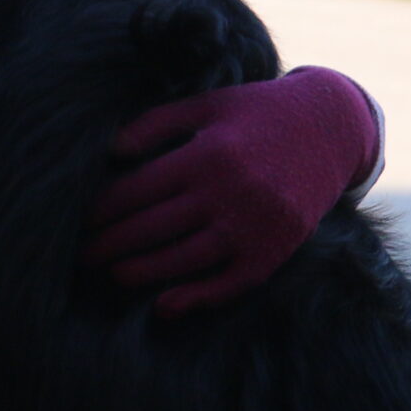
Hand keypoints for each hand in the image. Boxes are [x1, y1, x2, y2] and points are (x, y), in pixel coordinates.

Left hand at [84, 67, 380, 317]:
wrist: (333, 128)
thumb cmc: (256, 113)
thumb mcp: (207, 105)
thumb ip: (155, 124)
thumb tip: (110, 151)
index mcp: (208, 153)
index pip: (138, 190)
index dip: (101, 210)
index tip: (78, 221)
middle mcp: (231, 191)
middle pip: (153, 228)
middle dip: (109, 245)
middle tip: (80, 255)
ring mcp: (256, 225)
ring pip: (184, 260)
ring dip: (141, 272)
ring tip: (111, 274)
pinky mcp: (276, 250)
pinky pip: (230, 284)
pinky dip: (196, 299)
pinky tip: (164, 306)